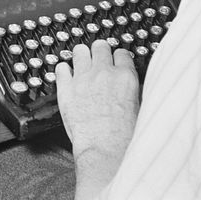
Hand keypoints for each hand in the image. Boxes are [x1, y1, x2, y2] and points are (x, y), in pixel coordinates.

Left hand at [56, 40, 139, 199]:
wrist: (105, 153)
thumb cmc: (124, 139)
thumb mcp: (139, 109)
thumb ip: (133, 90)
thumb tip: (129, 84)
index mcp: (126, 77)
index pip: (122, 52)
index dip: (118, 58)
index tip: (115, 62)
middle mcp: (104, 73)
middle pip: (100, 46)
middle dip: (100, 52)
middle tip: (98, 62)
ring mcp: (83, 79)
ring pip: (79, 51)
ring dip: (81, 57)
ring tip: (82, 65)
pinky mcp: (66, 89)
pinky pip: (61, 68)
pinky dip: (64, 71)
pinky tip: (67, 77)